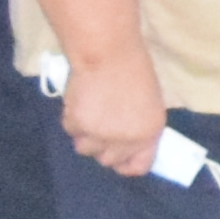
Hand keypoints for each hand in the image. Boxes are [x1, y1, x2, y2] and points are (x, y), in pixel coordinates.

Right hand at [51, 42, 165, 179]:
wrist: (107, 52)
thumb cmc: (133, 68)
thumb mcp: (148, 102)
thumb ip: (138, 125)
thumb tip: (124, 140)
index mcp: (149, 133)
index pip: (139, 166)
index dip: (126, 164)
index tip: (118, 159)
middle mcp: (126, 140)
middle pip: (107, 160)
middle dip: (102, 147)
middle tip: (99, 128)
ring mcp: (101, 135)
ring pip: (84, 148)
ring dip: (85, 135)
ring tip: (88, 111)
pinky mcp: (78, 126)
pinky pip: (70, 129)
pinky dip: (72, 118)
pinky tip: (80, 99)